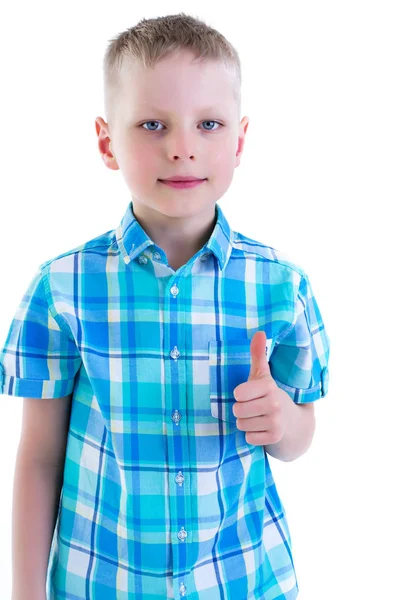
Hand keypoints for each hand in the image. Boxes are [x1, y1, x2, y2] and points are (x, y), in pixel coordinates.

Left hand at [232, 330, 288, 445]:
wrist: (293, 422)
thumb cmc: (270, 395)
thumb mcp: (263, 376)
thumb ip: (258, 355)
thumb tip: (259, 332)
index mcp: (269, 386)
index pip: (238, 393)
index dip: (240, 395)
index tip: (248, 394)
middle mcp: (274, 403)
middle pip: (237, 410)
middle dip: (241, 410)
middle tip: (253, 408)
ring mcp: (276, 421)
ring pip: (241, 424)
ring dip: (246, 423)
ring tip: (257, 418)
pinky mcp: (274, 437)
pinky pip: (248, 437)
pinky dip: (252, 435)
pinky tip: (262, 429)